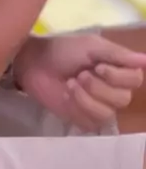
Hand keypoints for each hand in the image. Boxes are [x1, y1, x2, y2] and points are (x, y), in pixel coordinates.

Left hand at [13, 33, 145, 131]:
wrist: (34, 63)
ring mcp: (98, 106)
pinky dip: (78, 106)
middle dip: (99, 86)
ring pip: (108, 113)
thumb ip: (118, 55)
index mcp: (116, 68)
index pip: (135, 79)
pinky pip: (91, 122)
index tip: (99, 66)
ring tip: (71, 83)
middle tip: (80, 74)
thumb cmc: (63, 50)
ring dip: (87, 97)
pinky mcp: (83, 119)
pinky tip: (67, 95)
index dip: (119, 76)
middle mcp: (112, 89)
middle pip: (123, 99)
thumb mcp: (91, 47)